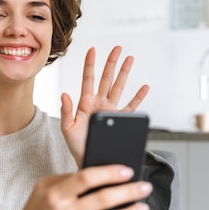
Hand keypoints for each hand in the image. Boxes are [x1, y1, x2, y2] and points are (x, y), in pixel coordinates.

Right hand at [0, 165, 151, 209]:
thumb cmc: (37, 209)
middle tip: (145, 187)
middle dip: (129, 192)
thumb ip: (69, 179)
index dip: (109, 173)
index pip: (86, 178)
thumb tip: (102, 175)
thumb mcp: (44, 187)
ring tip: (143, 207)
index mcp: (54, 194)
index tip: (128, 170)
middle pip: (103, 199)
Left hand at [61, 46, 149, 166]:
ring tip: (130, 59)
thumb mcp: (67, 129)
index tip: (92, 50)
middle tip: (118, 48)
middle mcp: (99, 104)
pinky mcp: (120, 120)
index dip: (90, 64)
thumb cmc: (77, 146)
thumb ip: (66, 111)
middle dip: (111, 62)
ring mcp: (111, 111)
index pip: (88, 79)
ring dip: (125, 73)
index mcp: (85, 103)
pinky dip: (138, 97)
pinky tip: (144, 87)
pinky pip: (131, 106)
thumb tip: (64, 94)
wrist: (90, 161)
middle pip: (106, 78)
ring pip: (119, 87)